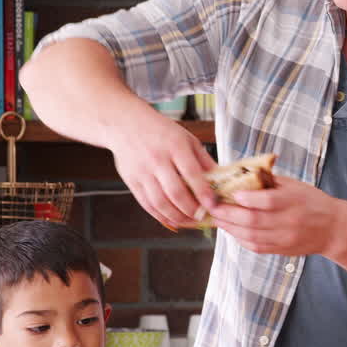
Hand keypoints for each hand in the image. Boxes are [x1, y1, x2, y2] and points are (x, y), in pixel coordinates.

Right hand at [109, 113, 216, 229]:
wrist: (126, 125)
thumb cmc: (160, 131)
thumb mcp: (187, 138)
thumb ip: (203, 159)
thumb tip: (221, 178)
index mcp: (175, 146)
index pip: (191, 173)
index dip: (203, 192)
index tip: (213, 205)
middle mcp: (157, 160)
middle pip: (175, 192)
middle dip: (191, 210)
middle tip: (202, 217)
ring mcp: (142, 172)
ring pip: (160, 202)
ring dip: (177, 217)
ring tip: (189, 221)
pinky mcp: (131, 181)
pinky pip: (146, 204)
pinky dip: (160, 216)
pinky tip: (172, 220)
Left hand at [209, 176, 344, 256]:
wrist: (333, 229)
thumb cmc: (312, 202)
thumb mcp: (296, 185)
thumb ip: (270, 181)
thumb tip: (241, 175)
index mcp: (294, 201)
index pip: (267, 201)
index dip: (246, 198)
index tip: (230, 192)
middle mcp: (290, 222)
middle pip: (253, 220)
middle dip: (229, 214)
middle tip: (213, 207)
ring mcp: (285, 239)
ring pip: (251, 236)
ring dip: (230, 228)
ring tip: (218, 219)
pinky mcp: (282, 250)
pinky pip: (256, 247)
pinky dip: (240, 239)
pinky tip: (232, 230)